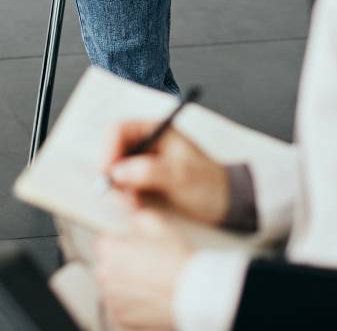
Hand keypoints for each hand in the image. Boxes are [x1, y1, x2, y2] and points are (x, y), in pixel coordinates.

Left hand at [94, 211, 191, 329]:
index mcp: (109, 250)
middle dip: (122, 265)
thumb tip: (132, 218)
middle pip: (108, 266)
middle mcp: (104, 275)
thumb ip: (138, 217)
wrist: (195, 296)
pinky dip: (132, 306)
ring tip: (150, 285)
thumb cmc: (177, 261)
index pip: (106, 243)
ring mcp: (112, 300)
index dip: (124, 245)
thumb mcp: (159, 226)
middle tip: (147, 268)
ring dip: (126, 286)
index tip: (138, 250)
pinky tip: (149, 300)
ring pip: (114, 288)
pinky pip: (122, 308)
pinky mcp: (122, 319)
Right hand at [104, 119, 228, 224]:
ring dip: (120, 186)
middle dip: (113, 170)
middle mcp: (146, 143)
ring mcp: (145, 162)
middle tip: (115, 192)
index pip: (119, 130)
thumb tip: (117, 172)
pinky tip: (137, 207)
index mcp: (155, 130)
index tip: (107, 170)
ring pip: (118, 169)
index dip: (109, 148)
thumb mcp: (180, 175)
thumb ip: (148, 171)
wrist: (228, 205)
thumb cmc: (210, 184)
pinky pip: (126, 184)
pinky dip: (127, 196)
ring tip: (132, 204)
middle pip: (114, 149)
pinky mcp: (146, 180)